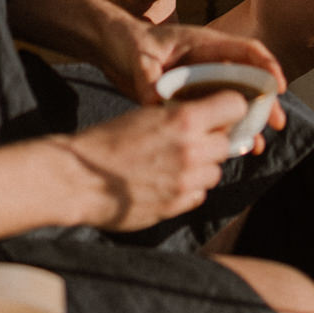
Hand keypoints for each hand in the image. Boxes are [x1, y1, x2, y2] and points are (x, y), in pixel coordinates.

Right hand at [65, 91, 250, 229]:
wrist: (78, 178)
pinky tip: (165, 182)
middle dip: (214, 140)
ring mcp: (186, 181)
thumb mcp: (146, 114)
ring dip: (202, 166)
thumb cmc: (107, 140)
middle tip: (191, 139)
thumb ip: (182, 118)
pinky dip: (188, 189)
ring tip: (172, 162)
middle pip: (228, 142)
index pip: (235, 106)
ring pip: (215, 170)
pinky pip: (199, 194)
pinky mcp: (178, 206)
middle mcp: (192, 150)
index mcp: (183, 119)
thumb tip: (211, 122)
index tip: (224, 111)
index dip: (231, 107)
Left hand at [96, 18, 286, 151]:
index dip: (266, 66)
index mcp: (204, 45)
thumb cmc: (128, 43)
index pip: (246, 50)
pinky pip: (215, 114)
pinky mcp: (191, 97)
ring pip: (234, 101)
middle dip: (265, 101)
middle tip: (277, 124)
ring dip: (247, 121)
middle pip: (247, 80)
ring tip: (257, 145)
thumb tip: (154, 102)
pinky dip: (225, 129)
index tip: (278, 87)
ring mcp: (201, 80)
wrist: (113, 48)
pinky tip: (232, 148)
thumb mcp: (139, 56)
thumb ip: (148, 77)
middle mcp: (209, 62)